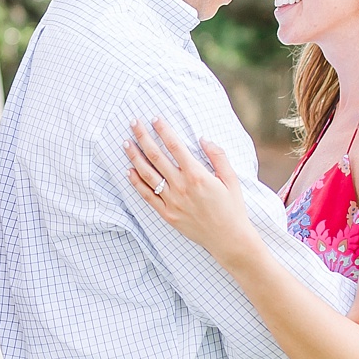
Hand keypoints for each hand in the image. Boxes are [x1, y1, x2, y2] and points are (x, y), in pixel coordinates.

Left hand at [125, 120, 261, 266]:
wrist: (229, 239)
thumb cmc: (232, 208)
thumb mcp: (231, 179)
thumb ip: (218, 156)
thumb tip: (203, 139)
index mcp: (197, 175)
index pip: (175, 146)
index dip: (163, 130)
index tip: (155, 118)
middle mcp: (181, 186)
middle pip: (156, 156)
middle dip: (143, 137)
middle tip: (133, 122)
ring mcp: (172, 201)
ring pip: (148, 174)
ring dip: (135, 157)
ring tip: (126, 143)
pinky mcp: (167, 215)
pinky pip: (147, 196)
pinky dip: (136, 182)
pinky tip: (129, 171)